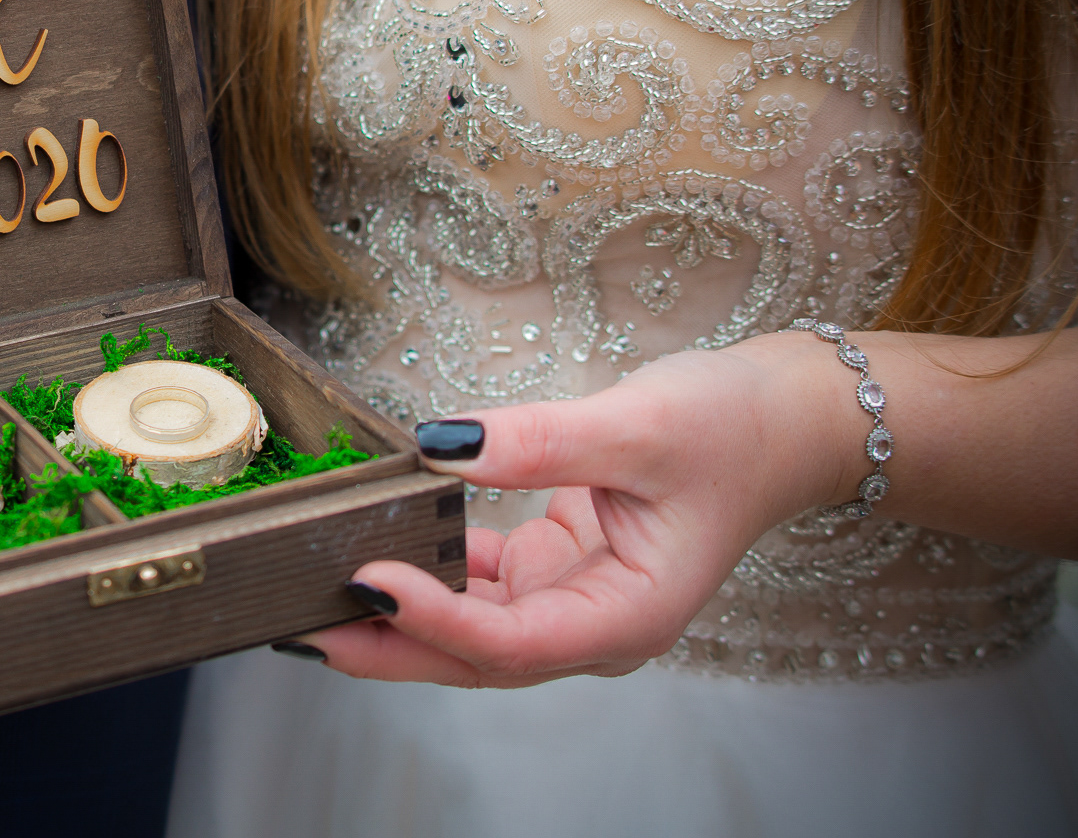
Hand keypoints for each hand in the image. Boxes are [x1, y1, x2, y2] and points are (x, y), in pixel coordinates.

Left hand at [301, 332, 863, 686]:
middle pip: (473, 654)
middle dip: (385, 645)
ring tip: (312, 589)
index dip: (433, 621)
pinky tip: (374, 543)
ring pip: (466, 625)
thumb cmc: (732, 430)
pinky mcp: (551, 566)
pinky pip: (475, 581)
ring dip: (395, 612)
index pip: (510, 642)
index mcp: (628, 617)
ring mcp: (569, 598)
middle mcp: (593, 623)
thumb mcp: (640, 425)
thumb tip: (442, 447)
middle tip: (296, 623)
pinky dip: (426, 566)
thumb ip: (540, 441)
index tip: (367, 583)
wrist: (780, 423)